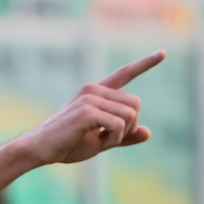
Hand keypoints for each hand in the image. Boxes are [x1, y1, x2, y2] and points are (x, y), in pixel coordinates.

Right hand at [19, 50, 165, 166]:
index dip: (145, 63)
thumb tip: (148, 133)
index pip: (125, 73)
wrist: (40, 150)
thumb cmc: (67, 145)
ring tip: (99, 141)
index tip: (163, 53)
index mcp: (97, 92)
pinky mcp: (87, 111)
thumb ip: (123, 136)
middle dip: (129, 127)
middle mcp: (94, 90)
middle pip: (135, 104)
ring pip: (130, 115)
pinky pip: (118, 125)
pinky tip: (98, 143)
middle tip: (108, 139)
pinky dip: (113, 140)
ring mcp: (90, 98)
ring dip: (120, 135)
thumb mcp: (101, 141)